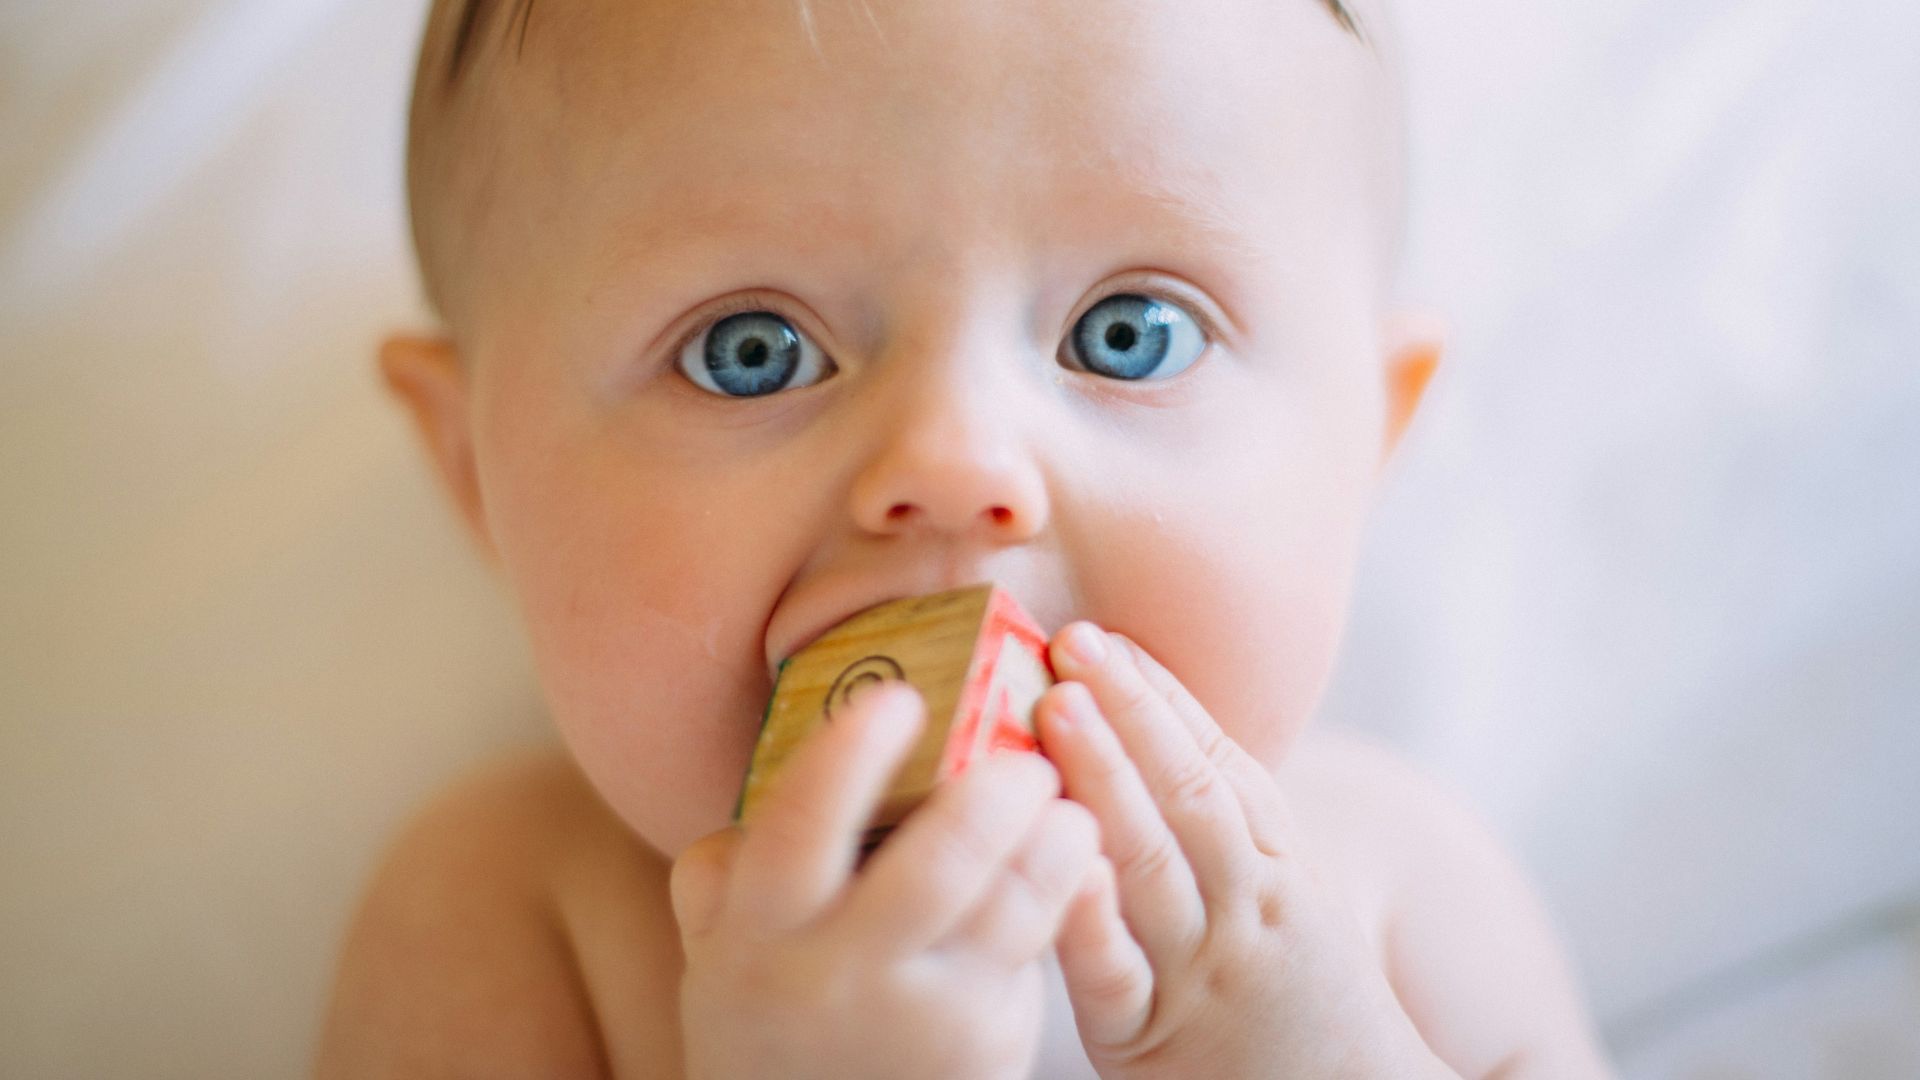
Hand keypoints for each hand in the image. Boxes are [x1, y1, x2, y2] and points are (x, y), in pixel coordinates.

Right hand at [670, 682, 1101, 1079]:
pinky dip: (1067, 891)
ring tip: (1068, 801)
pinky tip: (1078, 855)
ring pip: (1012, 909)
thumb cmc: (772, 1024)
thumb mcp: (720, 955)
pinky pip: (1037, 950)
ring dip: (1054, 842)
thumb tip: (764, 779)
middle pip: (937, 867)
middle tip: (1024, 754)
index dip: (852, 756)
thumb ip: (727, 874)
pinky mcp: (987, 1045)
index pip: (801, 827)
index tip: (898, 698)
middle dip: (993, 796)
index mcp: (761, 934)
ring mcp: (924, 1017)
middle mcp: (842, 975)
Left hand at [1039, 624, 1446, 1078]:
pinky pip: (1118, 974)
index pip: (1219, 763)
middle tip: (1072, 642)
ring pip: (1153, 863)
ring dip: (1104, 777)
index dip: (1160, 695)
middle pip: (1189, 795)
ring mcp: (1201, 969)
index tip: (1107, 636)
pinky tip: (1065, 861)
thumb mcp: (1285, 895)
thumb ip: (1226, 823)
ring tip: (1056, 707)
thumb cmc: (1298, 992)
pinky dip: (1093, 916)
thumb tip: (1149, 726)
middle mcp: (1246, 906)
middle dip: (1130, 712)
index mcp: (1278, 865)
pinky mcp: (1151, 1037)